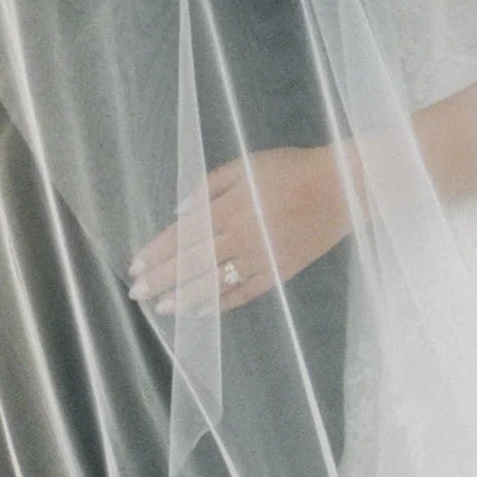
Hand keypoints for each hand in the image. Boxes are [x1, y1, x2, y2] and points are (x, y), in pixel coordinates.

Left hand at [129, 147, 354, 317]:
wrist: (341, 188)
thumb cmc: (290, 169)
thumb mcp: (245, 165)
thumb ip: (209, 187)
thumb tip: (180, 214)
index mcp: (230, 208)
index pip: (183, 235)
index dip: (156, 252)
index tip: (135, 265)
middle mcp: (241, 237)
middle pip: (192, 262)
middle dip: (161, 279)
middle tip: (136, 294)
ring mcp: (261, 258)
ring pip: (215, 282)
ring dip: (184, 296)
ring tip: (161, 307)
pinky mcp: (279, 271)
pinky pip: (245, 292)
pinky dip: (221, 303)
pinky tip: (199, 311)